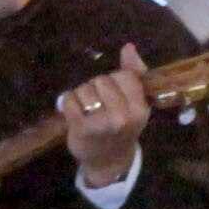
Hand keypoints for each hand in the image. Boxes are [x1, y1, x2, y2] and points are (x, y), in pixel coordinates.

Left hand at [55, 46, 151, 184]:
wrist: (108, 161)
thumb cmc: (123, 127)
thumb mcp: (136, 103)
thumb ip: (134, 74)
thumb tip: (128, 47)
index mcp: (140, 108)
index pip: (123, 75)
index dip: (115, 80)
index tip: (115, 94)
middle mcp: (123, 115)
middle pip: (101, 80)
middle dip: (97, 88)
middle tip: (100, 104)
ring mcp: (102, 122)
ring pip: (83, 89)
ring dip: (82, 96)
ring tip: (88, 109)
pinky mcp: (81, 128)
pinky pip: (68, 100)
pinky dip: (68, 103)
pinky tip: (75, 113)